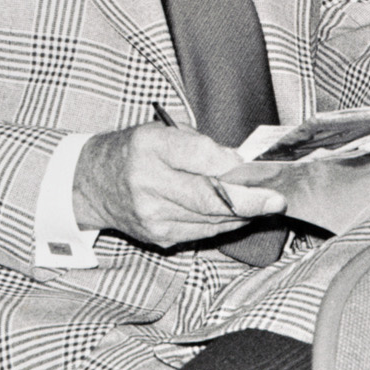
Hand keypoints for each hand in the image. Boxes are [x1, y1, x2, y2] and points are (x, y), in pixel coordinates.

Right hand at [72, 123, 284, 248]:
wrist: (92, 183)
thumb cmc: (135, 151)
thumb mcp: (162, 133)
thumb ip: (201, 146)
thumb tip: (241, 164)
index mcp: (151, 147)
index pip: (199, 156)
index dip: (231, 165)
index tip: (256, 169)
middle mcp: (149, 183)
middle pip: (209, 198)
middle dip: (250, 200)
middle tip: (277, 200)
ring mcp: (153, 215)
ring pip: (211, 219)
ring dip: (243, 213)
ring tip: (265, 204)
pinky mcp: (158, 236)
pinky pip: (203, 232)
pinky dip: (225, 223)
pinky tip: (238, 214)